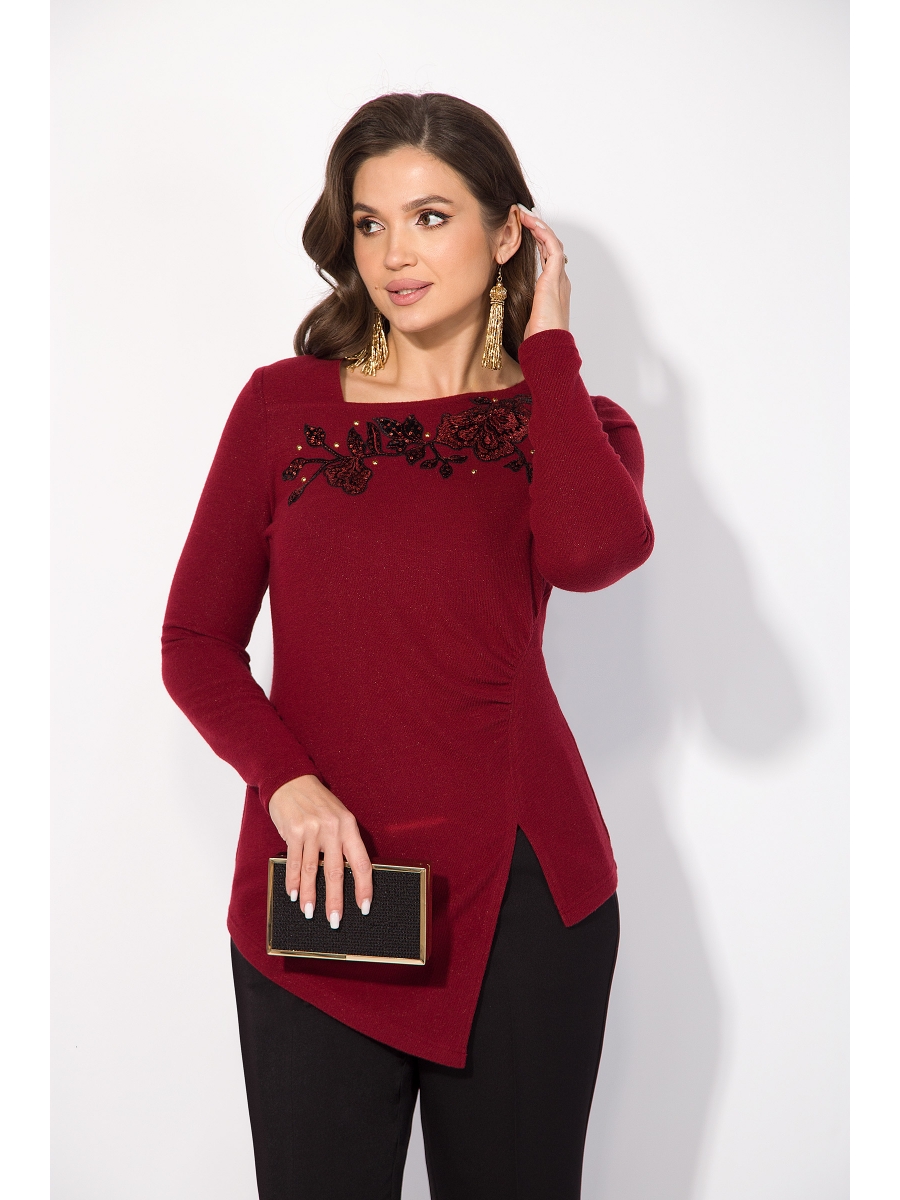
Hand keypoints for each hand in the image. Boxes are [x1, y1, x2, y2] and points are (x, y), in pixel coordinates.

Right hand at [268, 774, 372, 926]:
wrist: (292, 780)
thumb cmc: (318, 802)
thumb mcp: (338, 817)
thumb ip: (343, 842)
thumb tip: (348, 876)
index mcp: (349, 826)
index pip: (361, 863)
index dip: (364, 887)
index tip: (364, 907)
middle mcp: (333, 828)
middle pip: (336, 871)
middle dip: (335, 900)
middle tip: (335, 921)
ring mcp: (312, 830)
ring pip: (313, 870)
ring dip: (310, 895)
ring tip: (309, 913)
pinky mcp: (293, 831)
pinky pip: (295, 862)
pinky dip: (293, 881)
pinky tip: (293, 894)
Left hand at [518, 207, 570, 339]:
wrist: (547, 347)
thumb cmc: (537, 339)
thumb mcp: (525, 316)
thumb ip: (521, 303)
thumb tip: (503, 299)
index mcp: (553, 289)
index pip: (547, 258)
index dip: (537, 242)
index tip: (522, 230)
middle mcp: (559, 281)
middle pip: (551, 247)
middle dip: (537, 230)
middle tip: (522, 216)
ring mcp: (559, 278)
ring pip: (552, 243)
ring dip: (539, 226)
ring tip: (524, 214)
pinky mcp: (554, 278)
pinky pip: (552, 247)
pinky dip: (543, 232)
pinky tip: (531, 223)